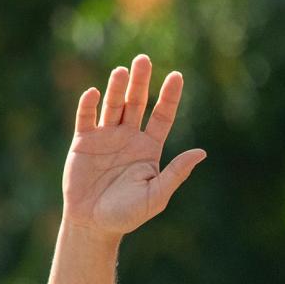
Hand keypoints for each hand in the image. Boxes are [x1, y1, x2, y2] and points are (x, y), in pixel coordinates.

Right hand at [62, 55, 205, 237]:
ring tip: (123, 71)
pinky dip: (89, 105)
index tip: (177, 75)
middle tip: (145, 59)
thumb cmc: (128, 213)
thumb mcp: (158, 194)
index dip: (169, 96)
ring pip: (113, 106)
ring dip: (117, 88)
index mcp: (149, 148)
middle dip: (141, 82)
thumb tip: (201, 152)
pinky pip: (86, 118)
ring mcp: (105, 137)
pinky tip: (94, 93)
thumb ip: (177, 172)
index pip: (162, 116)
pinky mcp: (83, 142)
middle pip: (137, 103)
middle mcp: (129, 137)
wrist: (95, 224)